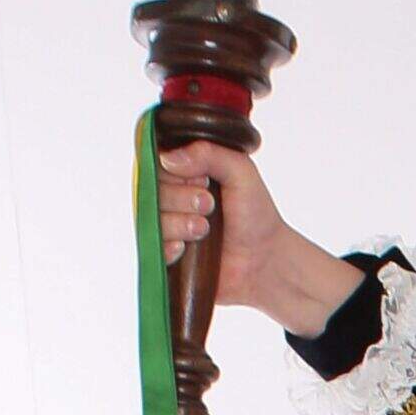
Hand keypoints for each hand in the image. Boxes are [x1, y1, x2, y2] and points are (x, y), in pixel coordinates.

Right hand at [152, 141, 367, 339]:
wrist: (266, 260)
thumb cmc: (255, 215)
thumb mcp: (241, 172)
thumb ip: (210, 154)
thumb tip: (167, 158)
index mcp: (186, 173)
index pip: (156, 162)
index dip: (175, 171)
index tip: (203, 180)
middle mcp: (172, 198)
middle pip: (150, 190)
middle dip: (180, 197)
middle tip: (209, 205)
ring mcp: (168, 227)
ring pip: (149, 220)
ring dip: (178, 223)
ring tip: (204, 229)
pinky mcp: (168, 256)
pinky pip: (150, 250)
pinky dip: (166, 248)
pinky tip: (185, 249)